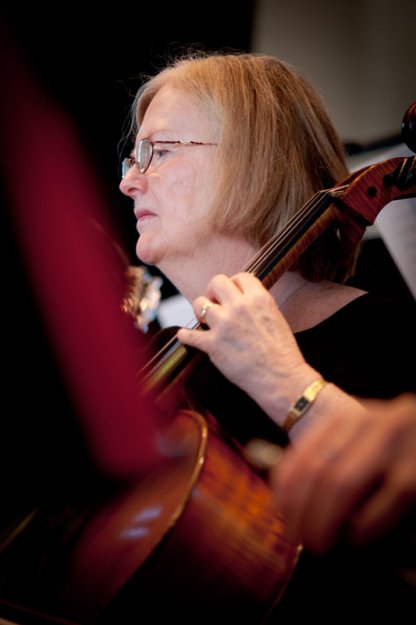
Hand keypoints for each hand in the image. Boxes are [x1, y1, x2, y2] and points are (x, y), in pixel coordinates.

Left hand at [177, 272, 313, 416]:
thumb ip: (257, 305)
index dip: (234, 283)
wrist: (281, 378)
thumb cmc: (282, 353)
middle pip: (216, 282)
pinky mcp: (212, 345)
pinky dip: (185, 335)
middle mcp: (240, 307)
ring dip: (200, 311)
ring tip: (205, 320)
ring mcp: (224, 325)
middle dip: (214, 291)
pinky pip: (189, 335)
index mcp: (259, 299)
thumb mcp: (275, 317)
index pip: (240, 276)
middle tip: (214, 302)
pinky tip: (184, 335)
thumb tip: (241, 301)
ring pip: (199, 303)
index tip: (231, 292)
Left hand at [270, 393, 415, 552]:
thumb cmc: (402, 450)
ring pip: (342, 484)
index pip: (302, 454)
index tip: (284, 518)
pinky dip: (361, 529)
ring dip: (324, 522)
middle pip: (318, 470)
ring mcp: (397, 445)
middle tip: (301, 540)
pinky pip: (381, 505)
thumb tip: (290, 501)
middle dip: (302, 512)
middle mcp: (371, 424)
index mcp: (350, 419)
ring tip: (321, 545)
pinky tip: (357, 540)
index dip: (286, 493)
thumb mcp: (365, 443)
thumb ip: (332, 460)